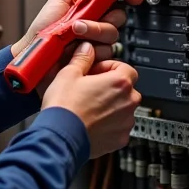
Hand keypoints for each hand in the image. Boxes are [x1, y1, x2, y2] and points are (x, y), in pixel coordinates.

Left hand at [10, 0, 145, 96]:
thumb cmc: (42, 30)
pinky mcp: (97, 58)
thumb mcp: (59, 0)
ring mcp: (97, 41)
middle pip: (119, 15)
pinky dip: (93, 50)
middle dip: (104, 18)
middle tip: (84, 20)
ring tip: (74, 35)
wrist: (37, 54)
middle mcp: (97, 22)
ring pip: (113, 34)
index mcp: (91, 7)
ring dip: (93, 33)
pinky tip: (78, 50)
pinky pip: (108, 53)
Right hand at [41, 43, 140, 158]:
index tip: (96, 72)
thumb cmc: (64, 107)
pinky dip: (109, 125)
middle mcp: (128, 102)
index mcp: (119, 82)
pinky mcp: (120, 139)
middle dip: (110, 88)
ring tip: (88, 107)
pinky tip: (91, 122)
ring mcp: (126, 122)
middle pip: (126, 89)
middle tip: (90, 89)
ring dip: (111, 106)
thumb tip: (87, 49)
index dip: (108, 68)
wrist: (59, 138)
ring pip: (123, 109)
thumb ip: (82, 58)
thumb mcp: (68, 74)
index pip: (126, 68)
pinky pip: (119, 127)